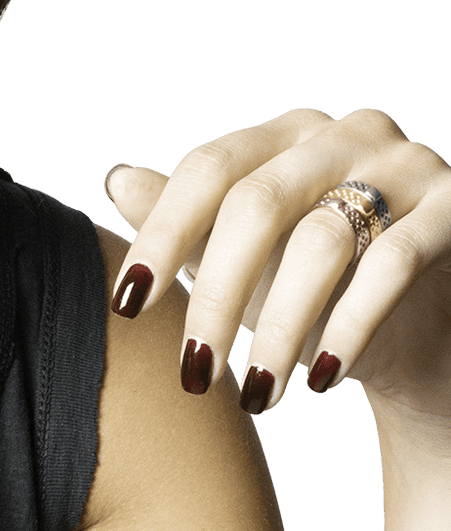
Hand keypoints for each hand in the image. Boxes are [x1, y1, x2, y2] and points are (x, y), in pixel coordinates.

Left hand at [103, 107, 450, 443]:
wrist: (413, 326)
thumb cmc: (312, 288)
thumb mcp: (242, 261)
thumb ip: (188, 224)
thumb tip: (118, 179)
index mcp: (280, 138)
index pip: (207, 169)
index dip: (161, 235)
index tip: (126, 306)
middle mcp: (341, 134)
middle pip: (256, 205)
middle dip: (215, 299)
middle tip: (193, 374)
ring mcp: (404, 164)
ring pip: (322, 242)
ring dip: (278, 330)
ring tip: (257, 396)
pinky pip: (392, 264)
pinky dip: (348, 329)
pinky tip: (319, 380)